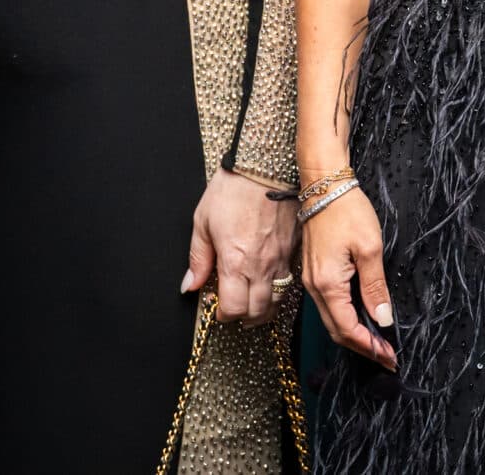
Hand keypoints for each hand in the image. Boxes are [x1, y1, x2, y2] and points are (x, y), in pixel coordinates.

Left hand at [184, 170, 297, 327]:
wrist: (265, 166)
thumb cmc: (233, 189)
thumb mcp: (203, 221)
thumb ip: (198, 258)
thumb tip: (190, 285)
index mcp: (236, 262)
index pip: (233, 309)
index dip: (224, 316)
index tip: (218, 310)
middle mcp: (261, 266)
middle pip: (257, 312)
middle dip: (244, 318)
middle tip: (235, 311)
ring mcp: (281, 258)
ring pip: (277, 301)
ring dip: (264, 309)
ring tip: (253, 304)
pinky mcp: (294, 248)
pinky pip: (289, 280)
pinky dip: (279, 290)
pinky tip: (270, 283)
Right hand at [300, 181, 394, 368]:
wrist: (324, 184)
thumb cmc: (347, 211)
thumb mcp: (370, 248)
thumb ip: (375, 287)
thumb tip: (383, 319)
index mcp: (327, 284)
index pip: (347, 329)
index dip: (369, 346)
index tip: (389, 357)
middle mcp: (314, 287)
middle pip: (336, 331)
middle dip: (362, 347)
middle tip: (387, 356)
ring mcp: (311, 280)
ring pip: (331, 319)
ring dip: (354, 333)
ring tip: (379, 340)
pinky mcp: (314, 272)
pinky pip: (329, 304)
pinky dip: (346, 317)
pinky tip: (363, 316)